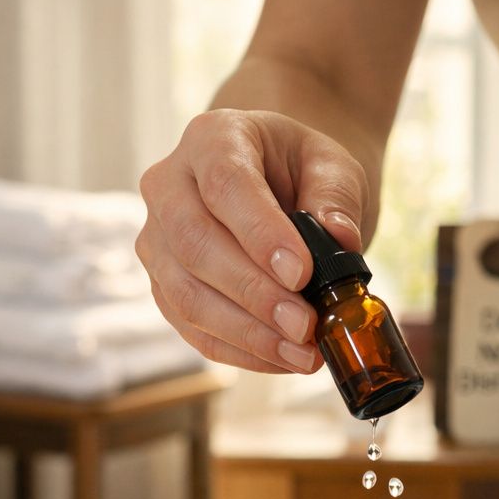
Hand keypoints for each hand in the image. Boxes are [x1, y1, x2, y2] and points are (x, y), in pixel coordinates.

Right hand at [137, 108, 366, 374]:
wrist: (275, 182)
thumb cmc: (301, 169)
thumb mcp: (331, 166)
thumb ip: (336, 197)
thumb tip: (341, 239)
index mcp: (211, 139)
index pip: (225, 185)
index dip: (260, 233)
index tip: (301, 273)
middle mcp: (168, 185)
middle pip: (194, 244)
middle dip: (253, 293)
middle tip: (305, 325)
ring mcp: (158, 239)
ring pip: (185, 294)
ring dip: (246, 333)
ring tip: (303, 353)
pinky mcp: (164, 285)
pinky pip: (192, 327)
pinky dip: (240, 351)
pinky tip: (283, 359)